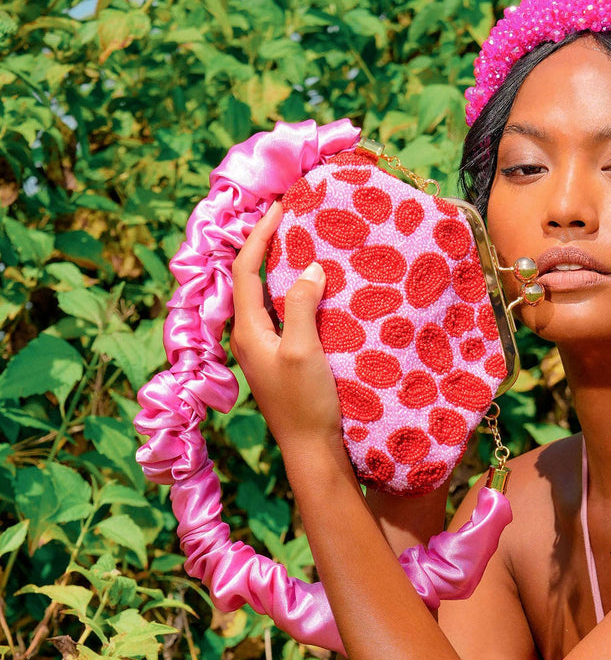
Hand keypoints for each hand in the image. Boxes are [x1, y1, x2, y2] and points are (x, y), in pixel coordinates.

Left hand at [230, 201, 344, 459]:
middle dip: (267, 244)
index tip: (282, 208)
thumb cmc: (305, 403)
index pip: (245, 268)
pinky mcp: (282, 360)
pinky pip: (283, 313)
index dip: (260, 234)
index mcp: (247, 330)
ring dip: (281, 267)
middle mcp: (249, 336)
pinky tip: (316, 289)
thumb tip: (310, 268)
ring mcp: (265, 349)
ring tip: (305, 244)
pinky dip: (294, 292)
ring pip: (267, 296)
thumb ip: (299, 305)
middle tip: (291, 218)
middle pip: (251, 278)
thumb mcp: (302, 350)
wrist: (312, 451)